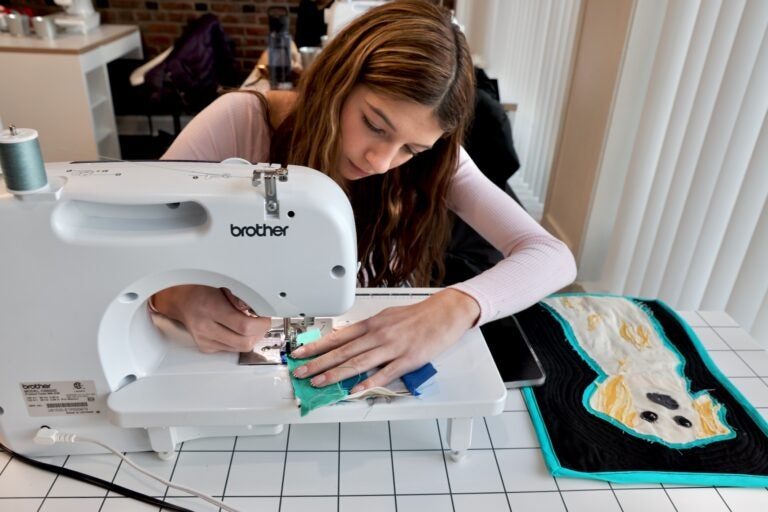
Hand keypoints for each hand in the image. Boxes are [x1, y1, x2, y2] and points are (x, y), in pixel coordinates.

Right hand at [151, 285, 270, 352]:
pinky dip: (239, 341)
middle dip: (259, 333)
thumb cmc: (201, 290)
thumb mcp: (224, 287)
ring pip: (239, 349)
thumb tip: (261, 312)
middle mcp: (206, 328)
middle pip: (244, 342)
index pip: (244, 326)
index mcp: (211, 309)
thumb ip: (243, 301)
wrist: (181, 300)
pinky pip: (231, 349)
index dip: (261, 324)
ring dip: (250, 338)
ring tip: (250, 325)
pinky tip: (238, 330)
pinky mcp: (206, 347)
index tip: (266, 318)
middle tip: (262, 322)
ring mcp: (205, 340)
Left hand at [290, 289, 480, 392]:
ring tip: (319, 382)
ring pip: (358, 363)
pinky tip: (354, 390)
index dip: (316, 346)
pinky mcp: (408, 360)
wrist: (445, 313)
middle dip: (318, 362)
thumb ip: (367, 329)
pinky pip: (384, 373)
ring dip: (336, 374)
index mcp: (372, 324)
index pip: (337, 337)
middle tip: (300, 372)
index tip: (299, 354)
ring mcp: (392, 348)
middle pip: (343, 351)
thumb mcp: (387, 316)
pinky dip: (368, 382)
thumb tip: (346, 337)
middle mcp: (378, 334)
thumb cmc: (417, 316)